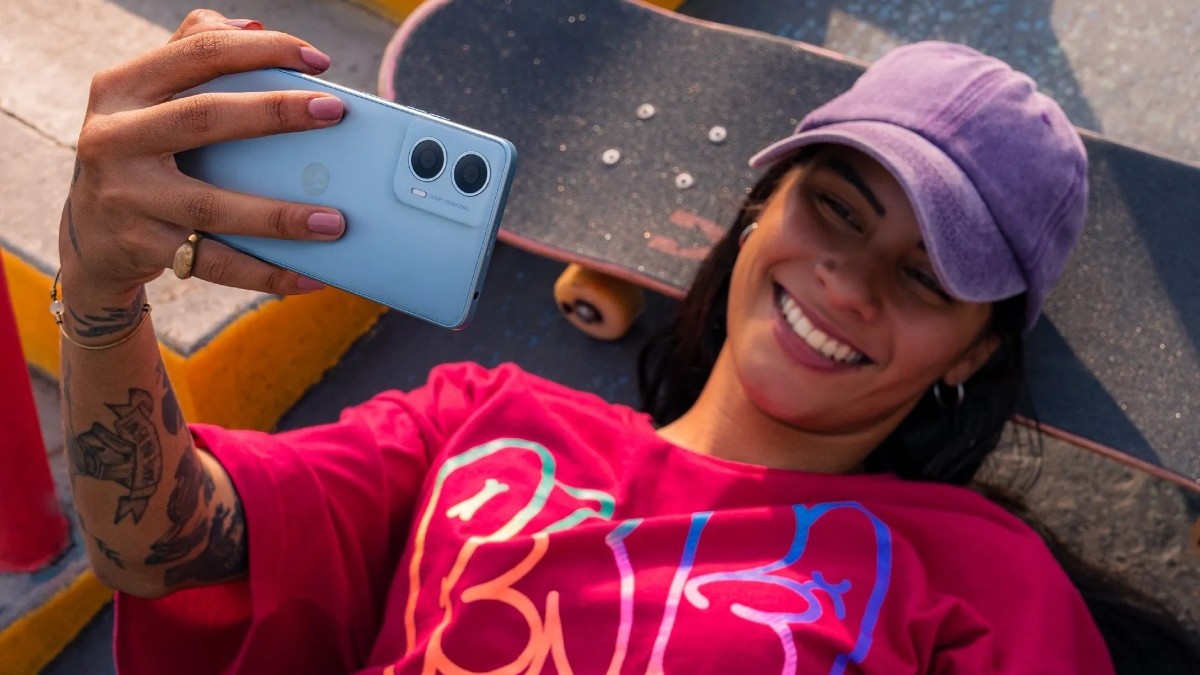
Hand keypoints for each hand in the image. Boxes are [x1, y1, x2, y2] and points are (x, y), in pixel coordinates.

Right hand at [60, 9, 344, 298]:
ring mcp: (124, 196)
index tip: (320, 63)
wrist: (91, 235)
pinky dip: (266, 272)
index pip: (199, 53)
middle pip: (204, 117)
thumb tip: (253, 28)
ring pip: (212, 205)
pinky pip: (214, 262)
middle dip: (275, 113)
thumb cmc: (141, 152)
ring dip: (279, 216)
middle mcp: (113, 137)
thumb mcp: (148, 98)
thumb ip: (192, 53)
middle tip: (336, 112)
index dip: (263, 50)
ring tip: (335, 222)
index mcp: (121, 88)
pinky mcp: (140, 246)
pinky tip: (311, 276)